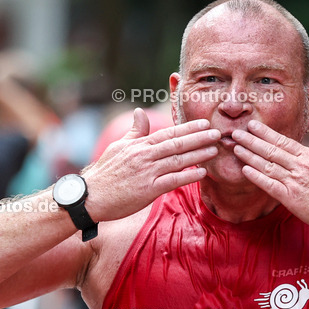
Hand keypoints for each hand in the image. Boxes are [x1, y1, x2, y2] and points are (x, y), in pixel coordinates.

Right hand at [82, 108, 219, 222]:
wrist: (90, 196)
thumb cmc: (104, 173)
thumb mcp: (118, 147)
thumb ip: (135, 132)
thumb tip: (140, 112)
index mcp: (139, 145)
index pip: (167, 133)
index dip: (188, 128)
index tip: (204, 124)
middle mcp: (144, 156)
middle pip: (176, 144)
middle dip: (199, 138)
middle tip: (218, 133)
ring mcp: (147, 173)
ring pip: (177, 161)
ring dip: (198, 155)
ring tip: (215, 149)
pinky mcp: (148, 190)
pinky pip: (172, 181)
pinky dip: (188, 176)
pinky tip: (203, 172)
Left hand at [230, 117, 308, 233]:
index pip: (283, 141)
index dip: (265, 133)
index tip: (252, 125)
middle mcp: (301, 166)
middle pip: (271, 150)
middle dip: (251, 140)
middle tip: (235, 132)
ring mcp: (295, 182)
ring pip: (267, 165)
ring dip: (249, 156)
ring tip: (235, 148)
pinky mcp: (292, 199)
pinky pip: (270, 185)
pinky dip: (256, 177)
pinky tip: (244, 170)